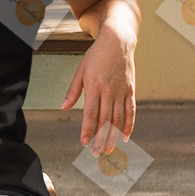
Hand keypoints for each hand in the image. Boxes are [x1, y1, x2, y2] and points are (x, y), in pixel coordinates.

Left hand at [60, 28, 136, 152]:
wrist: (118, 42)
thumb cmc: (96, 56)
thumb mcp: (80, 70)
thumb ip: (73, 91)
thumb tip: (63, 107)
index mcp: (94, 87)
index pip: (91, 114)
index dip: (88, 130)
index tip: (84, 142)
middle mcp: (109, 91)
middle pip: (105, 120)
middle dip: (101, 138)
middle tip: (97, 153)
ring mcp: (122, 91)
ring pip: (118, 118)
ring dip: (114, 136)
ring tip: (109, 150)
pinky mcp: (131, 90)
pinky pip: (131, 111)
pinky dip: (129, 125)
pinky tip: (126, 137)